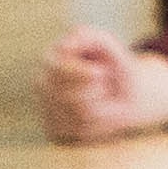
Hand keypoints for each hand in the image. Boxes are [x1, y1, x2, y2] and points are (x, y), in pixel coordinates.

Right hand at [36, 27, 167, 144]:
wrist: (126, 94)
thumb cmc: (114, 65)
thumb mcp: (107, 45)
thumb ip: (89, 36)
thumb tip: (65, 46)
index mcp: (50, 57)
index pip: (56, 69)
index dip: (80, 73)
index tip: (101, 72)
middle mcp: (41, 83)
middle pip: (66, 95)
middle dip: (94, 90)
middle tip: (103, 83)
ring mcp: (45, 109)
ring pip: (76, 115)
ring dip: (99, 105)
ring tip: (100, 97)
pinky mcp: (54, 132)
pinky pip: (78, 131)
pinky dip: (98, 123)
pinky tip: (98, 113)